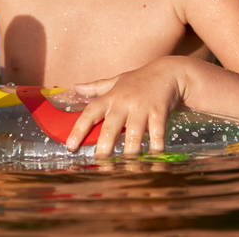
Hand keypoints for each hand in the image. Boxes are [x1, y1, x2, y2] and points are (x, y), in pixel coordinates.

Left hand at [70, 57, 185, 157]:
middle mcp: (124, 103)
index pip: (90, 113)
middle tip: (99, 163)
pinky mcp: (159, 112)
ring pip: (133, 134)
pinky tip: (153, 158)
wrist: (168, 71)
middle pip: (110, 128)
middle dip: (104, 147)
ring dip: (130, 152)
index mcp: (111, 97)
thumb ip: (96, 87)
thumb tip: (76, 87)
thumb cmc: (139, 79)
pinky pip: (157, 133)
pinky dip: (155, 147)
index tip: (70, 145)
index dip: (79, 129)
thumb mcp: (117, 80)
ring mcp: (142, 108)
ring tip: (125, 166)